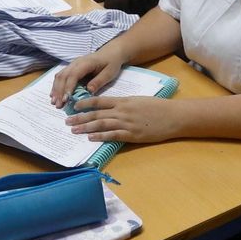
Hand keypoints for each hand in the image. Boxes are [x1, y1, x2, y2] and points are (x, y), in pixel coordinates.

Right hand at [49, 51, 122, 105]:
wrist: (110, 53)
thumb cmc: (111, 63)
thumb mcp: (109, 73)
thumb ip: (99, 81)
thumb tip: (89, 91)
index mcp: (86, 63)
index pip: (74, 75)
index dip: (68, 87)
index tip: (66, 99)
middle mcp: (76, 62)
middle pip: (63, 76)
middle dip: (59, 91)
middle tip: (58, 105)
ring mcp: (72, 64)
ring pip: (60, 76)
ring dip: (56, 89)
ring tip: (54, 102)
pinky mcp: (71, 68)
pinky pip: (61, 76)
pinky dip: (57, 86)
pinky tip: (55, 95)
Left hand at [65, 96, 181, 143]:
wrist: (173, 116)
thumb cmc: (158, 107)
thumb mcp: (138, 100)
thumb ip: (124, 104)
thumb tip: (110, 108)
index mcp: (124, 101)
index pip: (99, 101)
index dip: (85, 103)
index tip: (74, 106)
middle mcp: (122, 111)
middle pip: (96, 114)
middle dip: (80, 117)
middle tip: (67, 121)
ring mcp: (127, 123)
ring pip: (101, 124)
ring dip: (86, 127)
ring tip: (74, 130)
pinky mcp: (132, 135)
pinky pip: (113, 135)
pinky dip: (101, 136)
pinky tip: (91, 138)